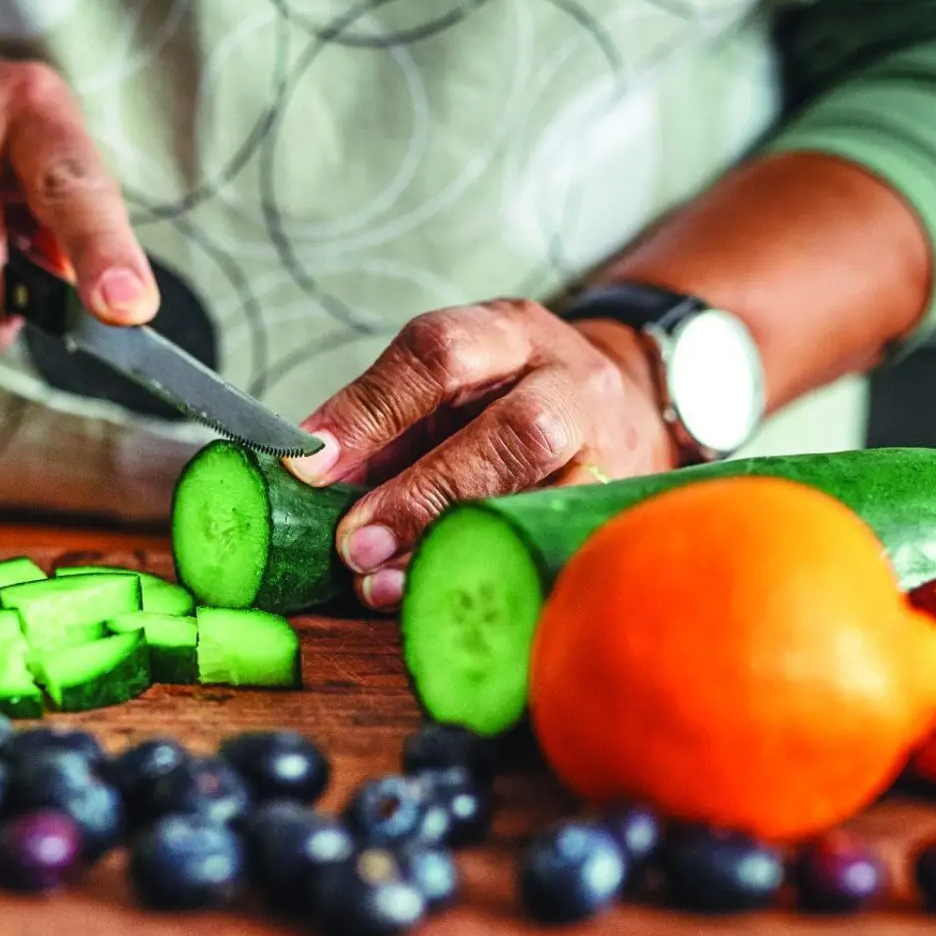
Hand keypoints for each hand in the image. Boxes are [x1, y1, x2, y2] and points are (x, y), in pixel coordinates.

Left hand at [284, 300, 677, 609]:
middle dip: (423, 492)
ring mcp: (606, 448)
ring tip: (383, 585)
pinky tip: (444, 600)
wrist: (627, 408)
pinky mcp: (617, 507)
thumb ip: (382, 432)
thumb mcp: (448, 392)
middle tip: (354, 544)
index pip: (437, 353)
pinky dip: (491, 574)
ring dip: (452, 544)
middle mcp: (569, 382)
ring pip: (543, 492)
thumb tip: (308, 484)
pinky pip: (555, 546)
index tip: (310, 465)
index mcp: (509, 335)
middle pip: (512, 429)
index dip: (369, 410)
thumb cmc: (507, 404)